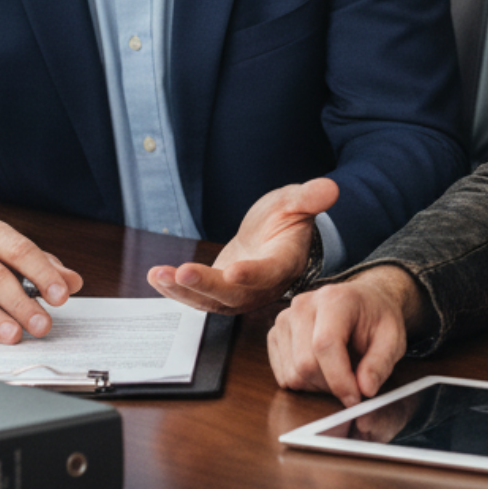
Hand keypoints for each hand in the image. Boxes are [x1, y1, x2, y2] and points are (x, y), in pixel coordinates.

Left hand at [148, 176, 338, 314]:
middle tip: (183, 272)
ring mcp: (238, 294)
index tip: (233, 271)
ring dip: (183, 290)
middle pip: (234, 294)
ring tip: (160, 274)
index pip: (268, 273)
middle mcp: (260, 286)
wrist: (273, 237)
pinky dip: (175, 289)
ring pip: (210, 300)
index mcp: (283, 263)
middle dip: (206, 285)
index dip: (252, 274)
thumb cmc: (286, 219)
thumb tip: (331, 188)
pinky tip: (157, 276)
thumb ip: (309, 198)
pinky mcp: (219, 294)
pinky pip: (196, 297)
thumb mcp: (296, 202)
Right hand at [267, 265, 428, 405]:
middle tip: (352, 384)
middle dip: (331, 386)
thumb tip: (366, 389)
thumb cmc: (376, 319)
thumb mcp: (392, 339)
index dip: (339, 379)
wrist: (361, 302)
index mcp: (334, 299)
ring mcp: (284, 319)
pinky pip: (283, 376)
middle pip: (305, 364)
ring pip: (293, 375)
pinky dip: (304, 383)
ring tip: (338, 371)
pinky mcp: (274, 335)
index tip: (355, 398)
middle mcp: (302, 305)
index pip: (325, 344)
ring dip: (318, 386)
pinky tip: (322, 369)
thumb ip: (381, 363)